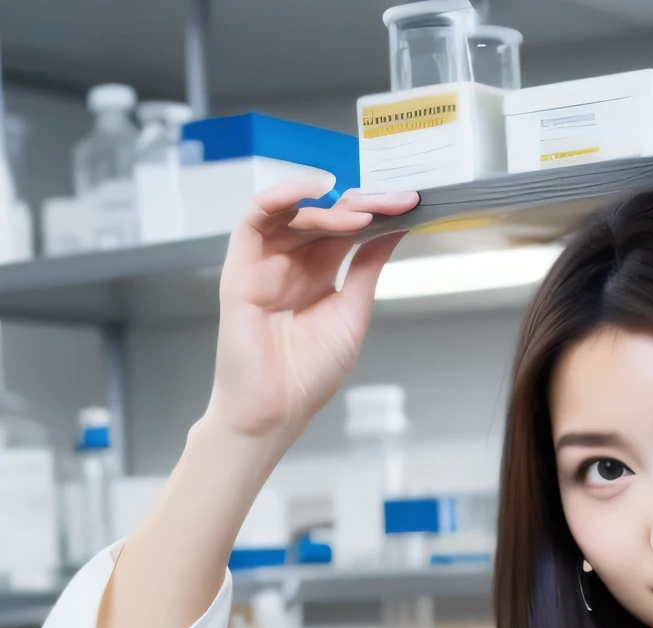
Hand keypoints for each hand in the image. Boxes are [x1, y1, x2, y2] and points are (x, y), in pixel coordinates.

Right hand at [208, 179, 418, 444]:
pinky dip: (279, 199)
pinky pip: (253, 221)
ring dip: (327, 207)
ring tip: (360, 213)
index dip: (377, 213)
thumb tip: (395, 229)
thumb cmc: (310, 370)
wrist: (278, 407)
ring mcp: (266, 262)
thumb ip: (367, 266)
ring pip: (293, 214)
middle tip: (394, 200)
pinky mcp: (241, 267)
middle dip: (361, 204)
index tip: (410, 203)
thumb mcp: (352, 310)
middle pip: (324, 216)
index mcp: (320, 272)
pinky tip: (309, 194)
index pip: (347, 229)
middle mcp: (292, 261)